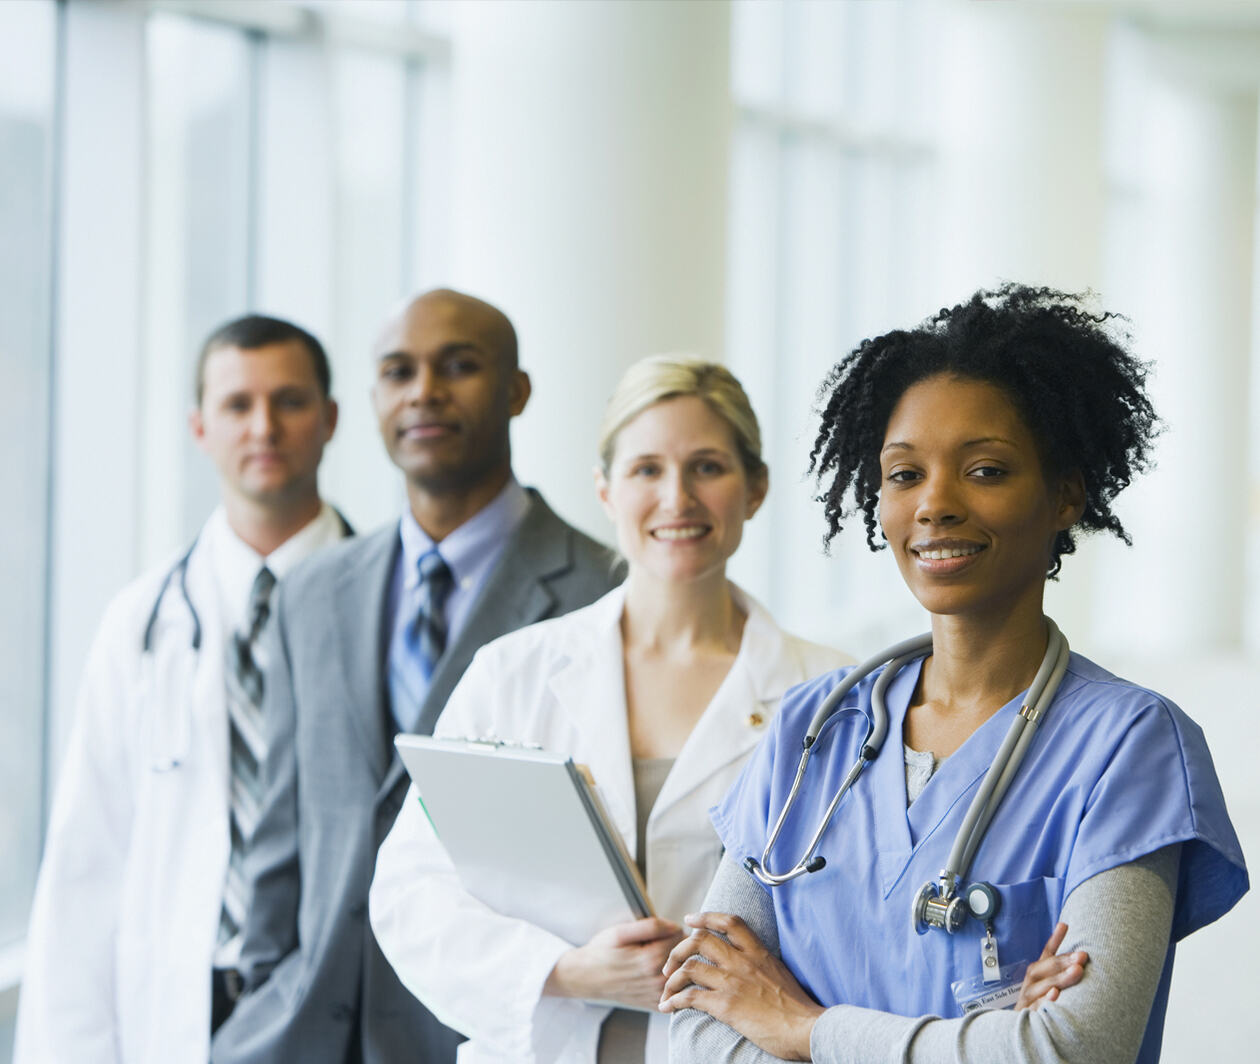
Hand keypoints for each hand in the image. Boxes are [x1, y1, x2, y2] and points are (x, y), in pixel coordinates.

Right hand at [545, 917, 683, 1010]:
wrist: (585, 978)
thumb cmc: (601, 953)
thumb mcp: (620, 932)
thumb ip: (651, 926)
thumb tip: (675, 925)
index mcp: (650, 959)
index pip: (681, 937)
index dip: (673, 928)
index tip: (662, 929)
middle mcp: (657, 980)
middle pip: (684, 955)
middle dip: (676, 945)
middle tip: (659, 941)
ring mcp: (656, 994)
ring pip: (681, 971)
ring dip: (675, 962)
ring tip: (656, 956)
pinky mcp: (654, 1003)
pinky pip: (675, 988)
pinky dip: (671, 978)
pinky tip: (656, 971)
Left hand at [658, 912, 821, 1061]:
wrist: (805, 1028)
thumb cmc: (797, 1007)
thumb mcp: (779, 972)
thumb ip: (761, 964)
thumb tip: (750, 965)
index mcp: (757, 952)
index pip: (729, 922)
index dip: (706, 917)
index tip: (690, 919)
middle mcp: (742, 962)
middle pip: (700, 940)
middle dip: (678, 950)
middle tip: (670, 964)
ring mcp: (732, 982)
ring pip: (690, 968)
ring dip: (672, 978)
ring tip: (666, 989)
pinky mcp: (726, 1005)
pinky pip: (690, 996)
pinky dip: (674, 1001)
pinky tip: (668, 1007)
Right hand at [1016, 922, 1088, 1010]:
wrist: (1021, 1033)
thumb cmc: (1041, 1005)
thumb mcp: (1050, 986)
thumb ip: (1060, 971)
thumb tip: (1075, 949)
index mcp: (1038, 973)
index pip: (1046, 953)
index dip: (1055, 939)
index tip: (1065, 925)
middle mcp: (1031, 982)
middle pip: (1046, 968)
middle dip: (1064, 961)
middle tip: (1082, 956)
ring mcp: (1028, 998)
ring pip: (1042, 985)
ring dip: (1060, 978)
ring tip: (1076, 971)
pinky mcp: (1027, 1014)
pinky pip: (1036, 1006)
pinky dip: (1045, 1000)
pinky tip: (1055, 994)